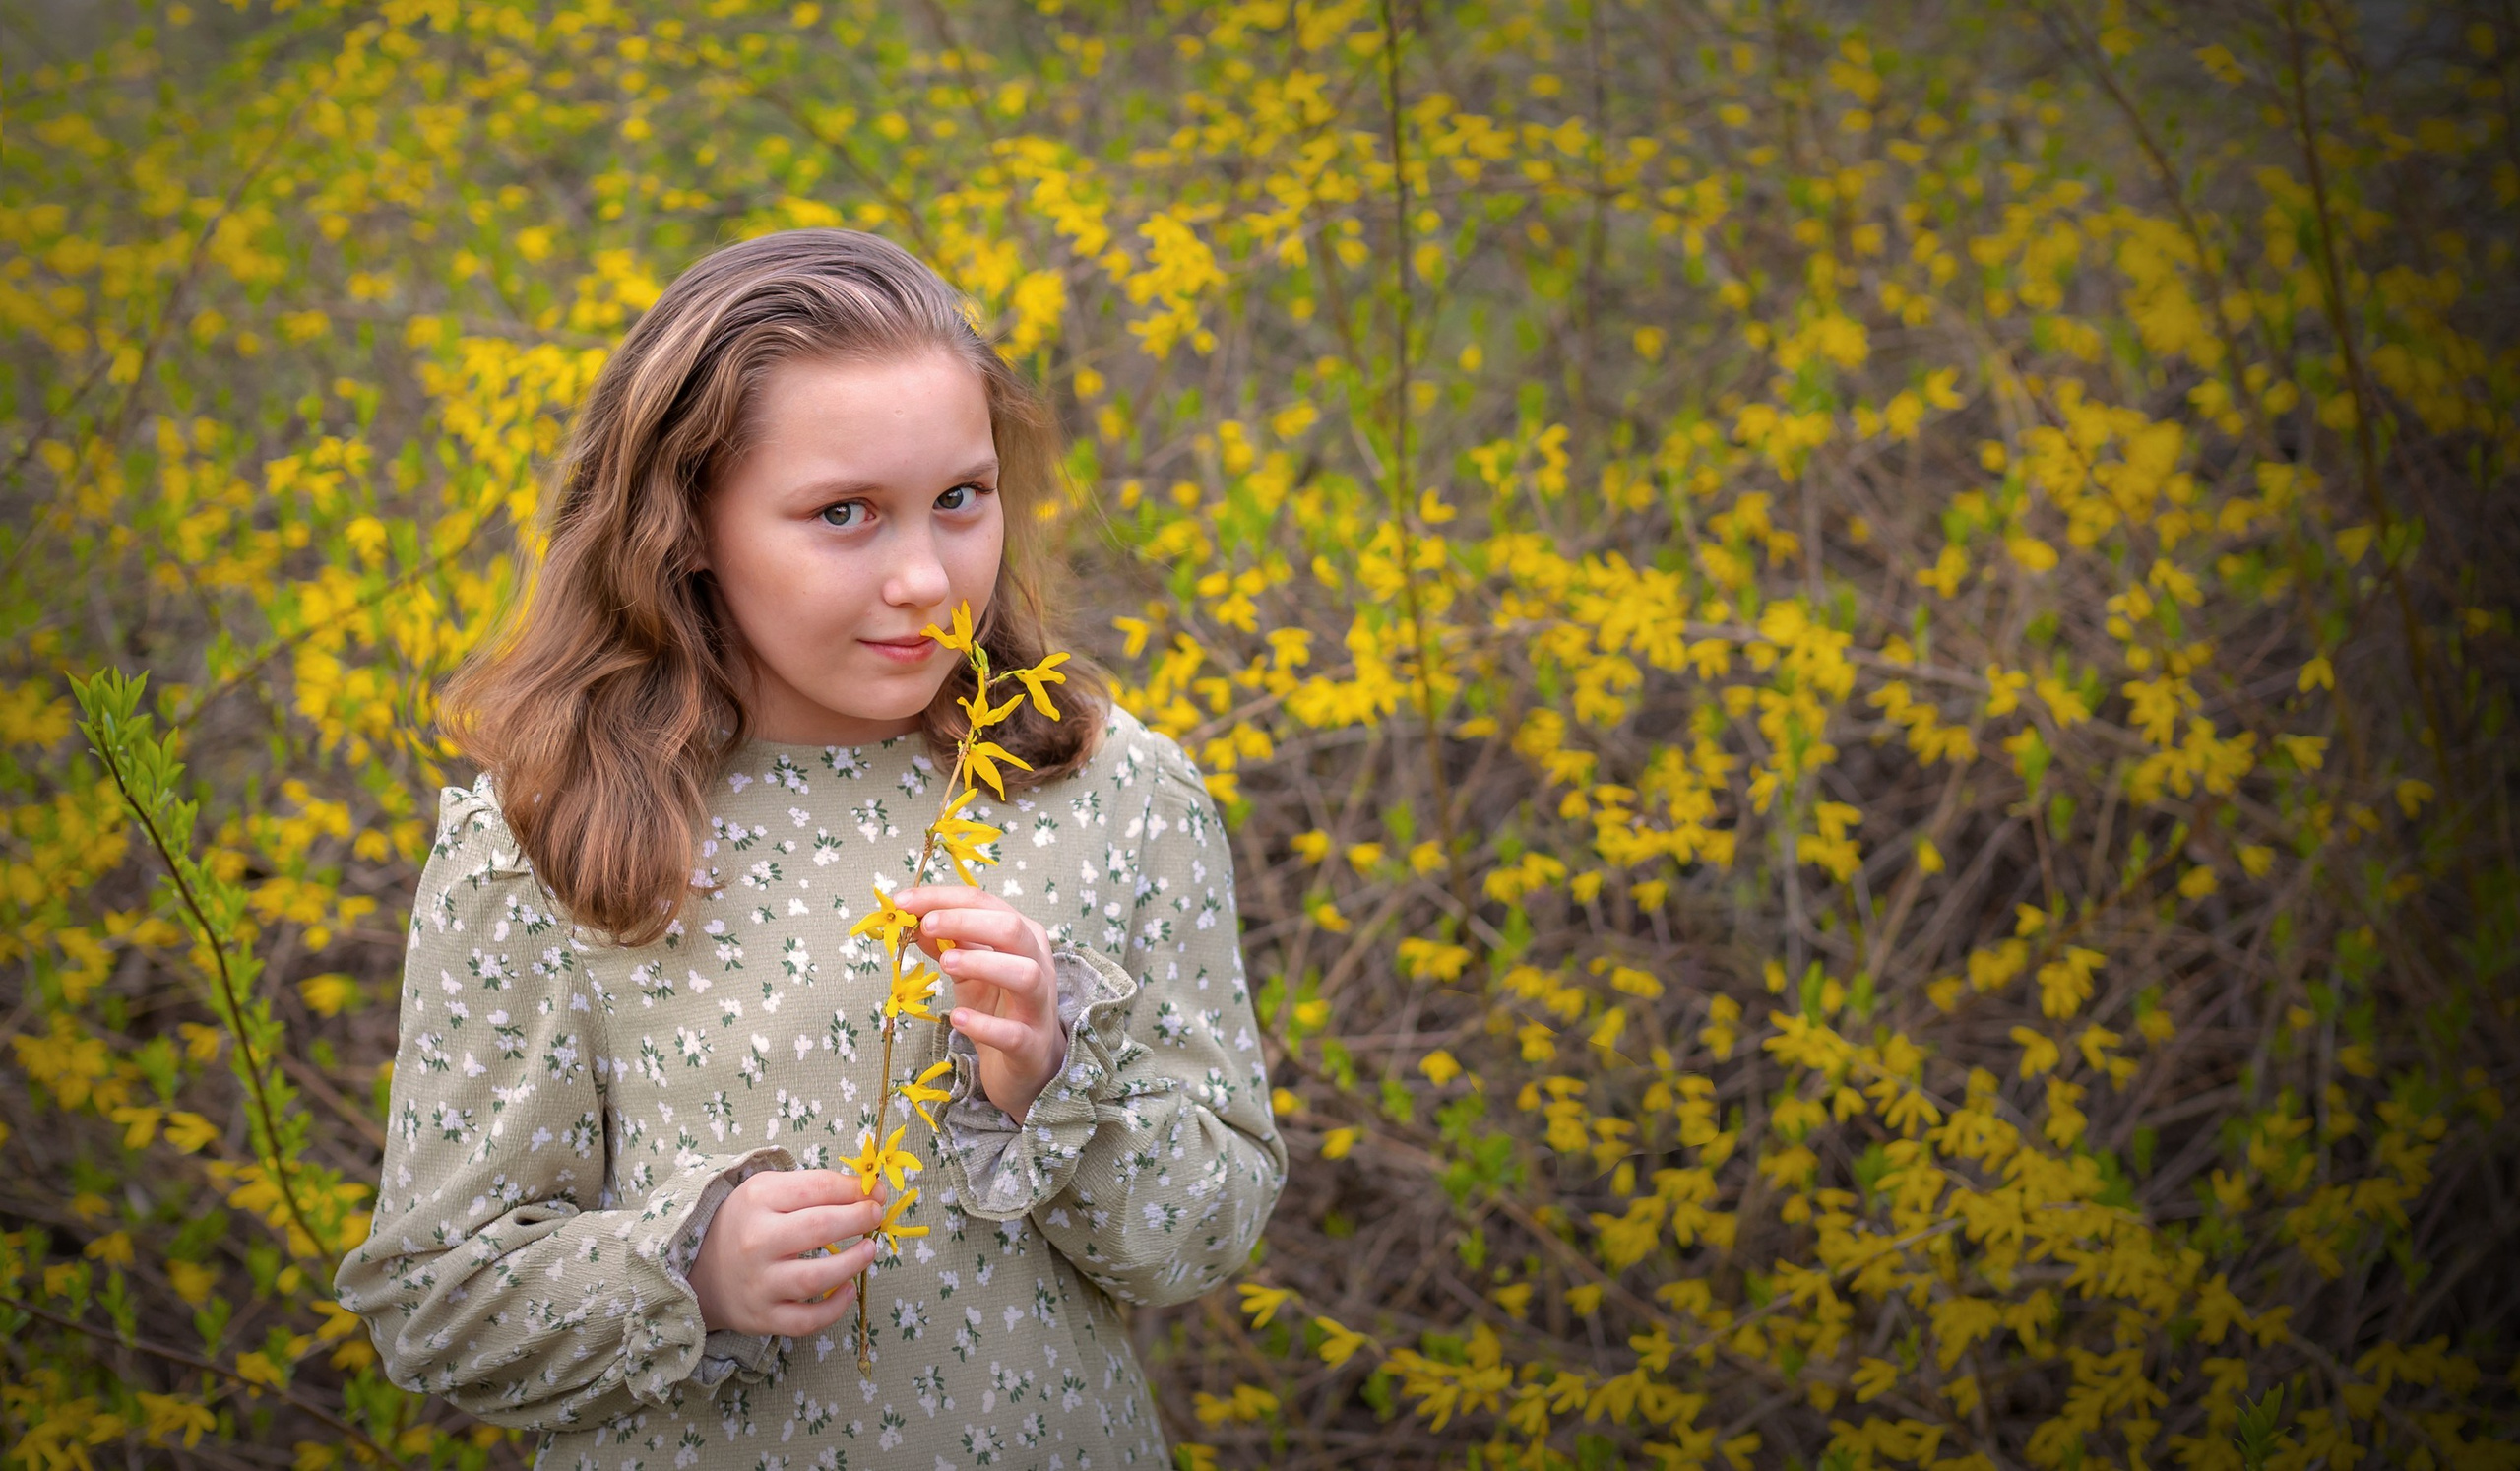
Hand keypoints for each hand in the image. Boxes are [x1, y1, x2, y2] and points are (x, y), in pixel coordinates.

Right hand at [687, 1168, 883, 1336]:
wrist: (700, 1272)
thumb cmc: (746, 1224)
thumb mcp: (769, 1191)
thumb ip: (815, 1187)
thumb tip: (869, 1191)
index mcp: (758, 1200)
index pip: (816, 1188)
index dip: (854, 1189)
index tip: (875, 1192)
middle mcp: (756, 1241)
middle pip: (818, 1228)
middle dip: (858, 1219)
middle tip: (876, 1215)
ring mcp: (759, 1283)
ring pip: (815, 1277)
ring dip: (852, 1262)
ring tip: (870, 1249)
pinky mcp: (762, 1317)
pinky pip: (805, 1320)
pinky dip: (834, 1308)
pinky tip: (849, 1290)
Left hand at [895, 885, 1064, 1122]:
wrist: (1029, 1062)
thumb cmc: (999, 1006)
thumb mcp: (969, 970)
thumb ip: (947, 944)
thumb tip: (913, 918)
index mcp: (1023, 937)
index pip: (986, 903)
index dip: (942, 898)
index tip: (901, 901)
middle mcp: (1038, 963)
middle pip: (1011, 928)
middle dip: (964, 921)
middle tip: (925, 925)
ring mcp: (1039, 1005)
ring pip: (1023, 973)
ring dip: (982, 963)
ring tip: (946, 963)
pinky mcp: (1031, 1044)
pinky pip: (1012, 1032)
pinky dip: (984, 1024)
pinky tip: (958, 1018)